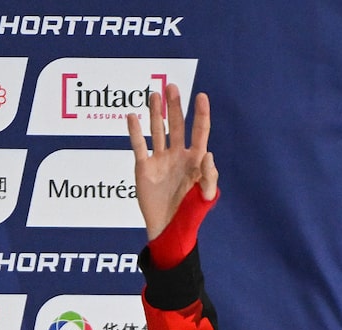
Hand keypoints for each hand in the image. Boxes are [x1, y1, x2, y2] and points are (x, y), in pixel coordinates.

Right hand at [126, 84, 217, 240]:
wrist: (168, 230)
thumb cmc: (191, 216)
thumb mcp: (205, 198)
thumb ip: (209, 177)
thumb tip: (208, 154)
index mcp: (195, 161)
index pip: (200, 132)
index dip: (201, 114)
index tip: (201, 96)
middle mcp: (177, 156)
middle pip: (177, 125)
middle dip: (175, 106)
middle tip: (172, 86)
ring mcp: (160, 160)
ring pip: (157, 130)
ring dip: (156, 113)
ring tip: (154, 94)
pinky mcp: (144, 167)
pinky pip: (138, 145)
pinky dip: (135, 131)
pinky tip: (132, 116)